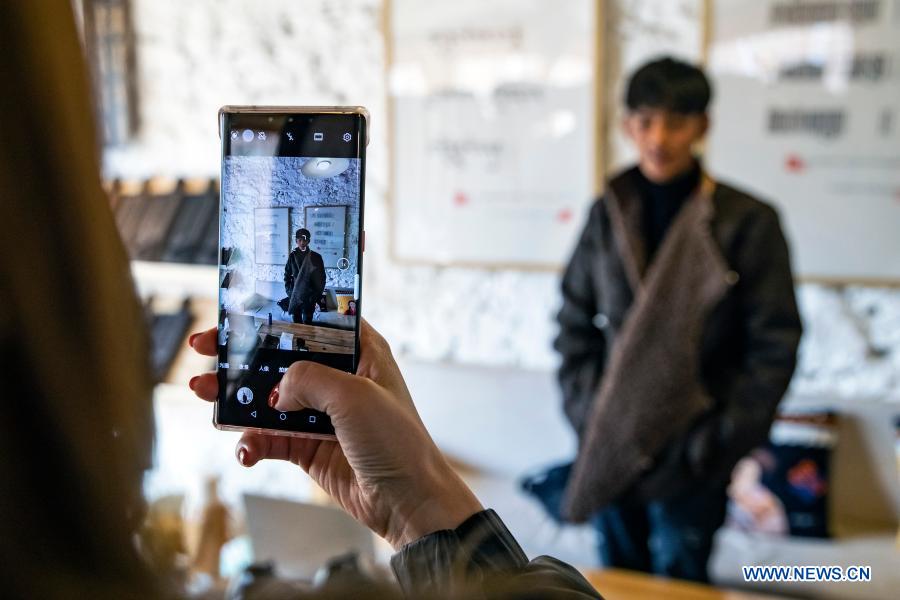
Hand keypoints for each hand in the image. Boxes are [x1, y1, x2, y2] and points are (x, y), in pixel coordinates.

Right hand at [188, 320, 481, 547]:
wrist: (408, 502)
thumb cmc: (397, 442)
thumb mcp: (355, 396)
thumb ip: (309, 379)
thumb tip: (277, 390)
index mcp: (361, 353)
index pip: (313, 322)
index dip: (277, 315)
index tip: (240, 312)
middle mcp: (340, 378)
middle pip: (281, 357)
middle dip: (242, 355)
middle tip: (206, 349)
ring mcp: (322, 413)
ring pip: (268, 397)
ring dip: (236, 397)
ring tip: (204, 393)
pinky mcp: (309, 445)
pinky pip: (269, 438)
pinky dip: (251, 442)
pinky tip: (244, 450)